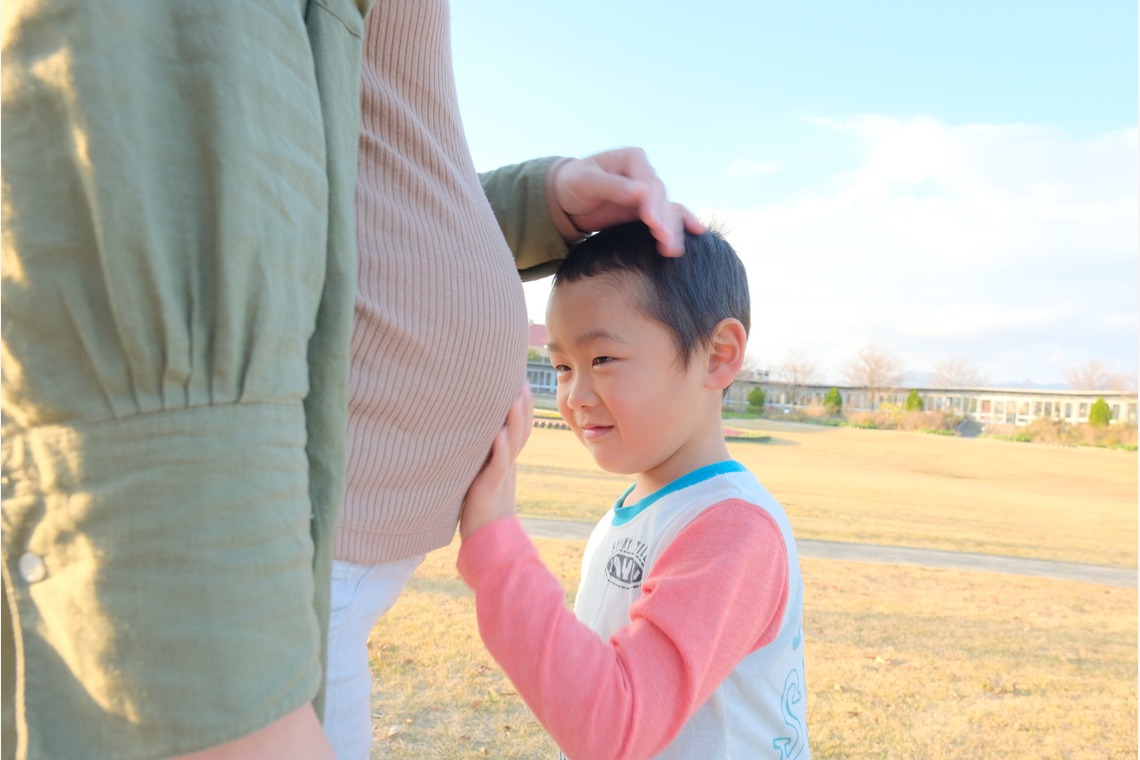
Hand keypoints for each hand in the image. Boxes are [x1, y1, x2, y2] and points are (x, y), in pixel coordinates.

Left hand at [459, 383, 534, 538]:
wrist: (488, 542)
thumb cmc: (480, 509)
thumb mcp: (484, 477)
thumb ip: (484, 458)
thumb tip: (476, 439)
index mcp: (506, 460)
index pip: (519, 429)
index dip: (523, 407)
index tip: (521, 382)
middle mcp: (507, 465)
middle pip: (521, 430)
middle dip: (523, 405)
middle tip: (523, 380)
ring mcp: (501, 475)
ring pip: (513, 443)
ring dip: (516, 419)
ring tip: (517, 396)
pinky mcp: (491, 488)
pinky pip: (498, 466)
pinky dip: (501, 449)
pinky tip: (500, 434)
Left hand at [552, 147, 704, 256]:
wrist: (564, 197)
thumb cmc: (572, 183)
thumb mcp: (587, 182)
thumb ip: (613, 186)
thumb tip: (642, 191)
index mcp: (633, 159)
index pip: (648, 183)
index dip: (652, 203)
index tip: (653, 223)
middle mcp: (644, 174)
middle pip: (661, 199)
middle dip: (664, 221)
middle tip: (665, 241)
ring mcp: (647, 193)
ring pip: (666, 211)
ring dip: (672, 230)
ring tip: (673, 250)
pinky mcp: (644, 210)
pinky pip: (665, 218)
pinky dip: (677, 227)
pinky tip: (696, 233)